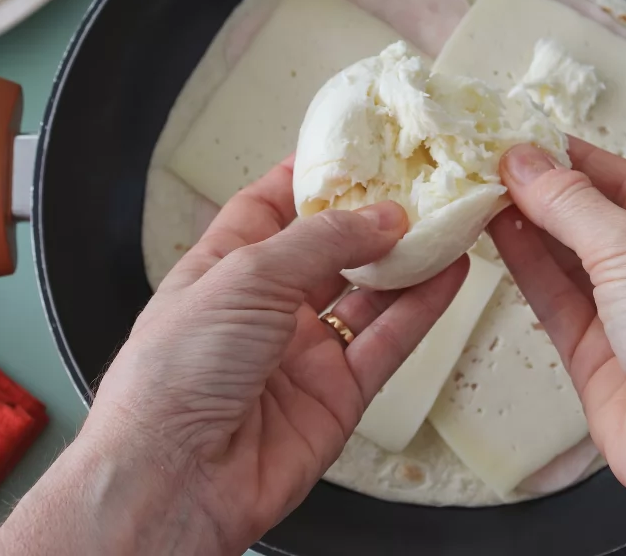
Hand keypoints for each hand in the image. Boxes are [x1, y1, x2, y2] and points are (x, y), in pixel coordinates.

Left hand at [0, 158, 465, 554]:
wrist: (175, 478)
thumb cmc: (175, 372)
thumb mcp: (244, 276)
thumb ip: (321, 240)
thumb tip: (382, 215)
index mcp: (224, 268)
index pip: (271, 207)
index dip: (313, 177)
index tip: (359, 147)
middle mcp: (266, 307)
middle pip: (331, 249)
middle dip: (374, 217)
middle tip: (423, 181)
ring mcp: (304, 351)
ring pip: (368, 294)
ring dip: (408, 260)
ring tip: (450, 219)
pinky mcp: (338, 394)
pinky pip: (388, 342)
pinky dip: (421, 308)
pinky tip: (450, 274)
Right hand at [490, 139, 625, 555]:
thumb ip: (573, 205)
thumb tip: (524, 161)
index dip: (581, 161)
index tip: (530, 139)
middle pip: (600, 222)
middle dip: (550, 194)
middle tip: (494, 163)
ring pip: (572, 263)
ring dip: (531, 228)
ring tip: (484, 192)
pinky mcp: (599, 359)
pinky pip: (557, 304)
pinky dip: (528, 270)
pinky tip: (498, 237)